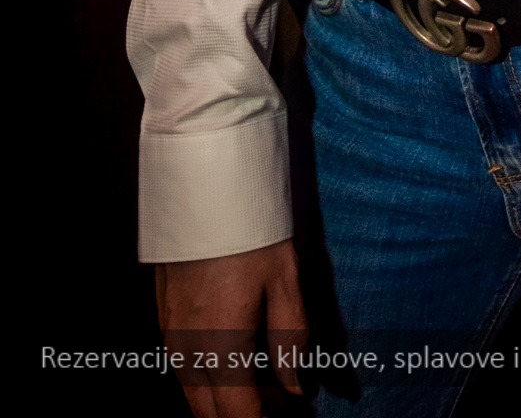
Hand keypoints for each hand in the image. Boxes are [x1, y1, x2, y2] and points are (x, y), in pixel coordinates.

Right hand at [156, 239, 307, 416]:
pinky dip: (210, 378)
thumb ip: (290, 341)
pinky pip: (184, 368)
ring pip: (195, 395)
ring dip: (226, 400)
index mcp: (222, 350)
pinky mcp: (164, 318)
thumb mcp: (285, 283)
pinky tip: (237, 358)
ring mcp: (171, 336)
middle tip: (280, 403)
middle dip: (245, 415)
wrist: (203, 188)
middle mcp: (189, 352)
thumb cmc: (251, 232)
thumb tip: (294, 389)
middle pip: (212, 414)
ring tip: (266, 382)